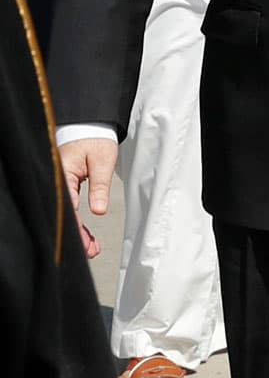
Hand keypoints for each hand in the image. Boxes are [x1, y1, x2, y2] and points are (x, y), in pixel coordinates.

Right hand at [59, 138, 116, 258]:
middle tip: (89, 251)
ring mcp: (59, 184)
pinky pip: (69, 207)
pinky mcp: (64, 186)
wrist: (90, 126)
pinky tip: (86, 235)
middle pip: (64, 213)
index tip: (81, 243)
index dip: (74, 226)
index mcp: (63, 173)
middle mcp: (57, 181)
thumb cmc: (94, 139)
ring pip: (66, 213)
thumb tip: (99, 210)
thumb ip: (100, 186)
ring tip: (91, 248)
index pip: (67, 205)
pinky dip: (78, 221)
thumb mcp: (102, 161)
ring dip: (78, 231)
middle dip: (76, 235)